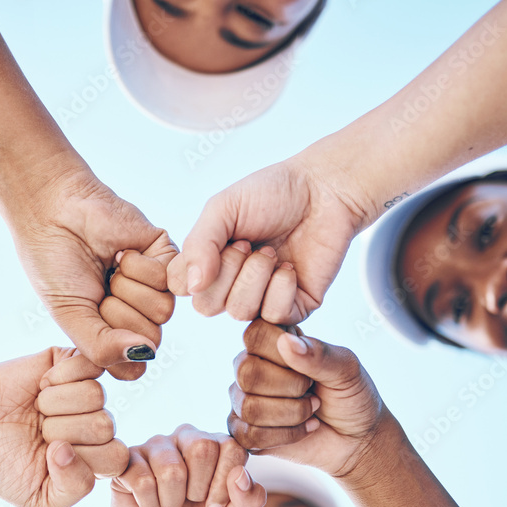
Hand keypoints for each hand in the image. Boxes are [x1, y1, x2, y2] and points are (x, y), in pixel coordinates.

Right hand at [0, 348, 128, 506]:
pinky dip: (60, 376)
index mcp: (95, 459)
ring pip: (95, 394)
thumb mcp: (39, 499)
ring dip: (55, 404)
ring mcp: (85, 392)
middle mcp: (95, 424)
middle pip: (105, 425)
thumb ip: (73, 488)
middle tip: (38, 431)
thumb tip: (71, 449)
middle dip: (61, 430)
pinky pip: (90, 363)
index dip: (83, 458)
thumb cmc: (0, 465)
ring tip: (36, 409)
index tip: (50, 456)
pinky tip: (41, 385)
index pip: (117, 458)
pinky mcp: (72, 362)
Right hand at [11, 172, 177, 380]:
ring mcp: (154, 286)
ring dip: (127, 290)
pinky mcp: (166, 257)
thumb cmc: (54, 264)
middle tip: (97, 288)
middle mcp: (137, 312)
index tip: (88, 321)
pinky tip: (121, 253)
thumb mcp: (70, 316)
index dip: (112, 349)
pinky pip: (168, 281)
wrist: (54, 212)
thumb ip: (101, 348)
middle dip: (116, 314)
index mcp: (113, 332)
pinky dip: (138, 267)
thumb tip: (147, 354)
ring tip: (108, 269)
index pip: (134, 366)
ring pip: (163, 313)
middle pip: (151, 339)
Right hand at [107, 426, 265, 506]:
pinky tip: (147, 505)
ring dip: (171, 501)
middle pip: (202, 447)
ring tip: (167, 506)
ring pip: (171, 468)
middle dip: (198, 490)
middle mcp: (186, 438)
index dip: (224, 485)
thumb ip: (249, 502)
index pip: (232, 447)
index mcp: (217, 446)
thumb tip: (242, 474)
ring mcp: (155, 446)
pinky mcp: (127, 461)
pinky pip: (142, 479)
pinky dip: (148, 504)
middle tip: (189, 503)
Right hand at [167, 159, 361, 324]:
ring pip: (240, 312)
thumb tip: (192, 286)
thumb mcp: (222, 208)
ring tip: (272, 252)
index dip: (194, 268)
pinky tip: (290, 266)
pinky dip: (281, 287)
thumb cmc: (272, 193)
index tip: (220, 237)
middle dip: (228, 271)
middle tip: (248, 243)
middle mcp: (231, 285)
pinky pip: (274, 315)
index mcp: (208, 262)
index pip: (180, 288)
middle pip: (207, 307)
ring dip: (256, 276)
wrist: (325, 190)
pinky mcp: (294, 308)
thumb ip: (199, 243)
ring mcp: (261, 299)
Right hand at [228, 320, 390, 479]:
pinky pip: (249, 435)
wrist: (357, 438)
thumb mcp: (346, 369)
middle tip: (312, 390)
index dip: (283, 353)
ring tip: (311, 409)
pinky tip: (303, 429)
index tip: (309, 365)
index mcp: (273, 341)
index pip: (255, 334)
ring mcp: (243, 399)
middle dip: (291, 387)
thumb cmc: (351, 397)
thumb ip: (319, 354)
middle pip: (247, 373)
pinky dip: (287, 435)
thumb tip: (287, 342)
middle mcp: (251, 366)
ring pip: (250, 407)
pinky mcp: (244, 432)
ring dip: (293, 414)